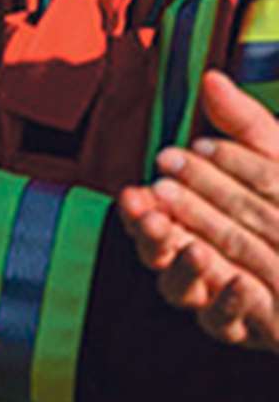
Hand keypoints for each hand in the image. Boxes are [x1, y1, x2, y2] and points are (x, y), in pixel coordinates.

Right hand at [121, 72, 278, 351]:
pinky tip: (237, 282)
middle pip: (157, 252)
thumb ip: (240, 123)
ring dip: (182, 269)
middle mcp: (191, 259)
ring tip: (195, 247)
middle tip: (151, 213)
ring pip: (181, 289)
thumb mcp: (272, 157)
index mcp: (185, 220)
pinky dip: (227, 304)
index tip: (136, 192)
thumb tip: (212, 77)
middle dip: (152, 232)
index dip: (138, 208)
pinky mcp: (242, 324)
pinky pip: (225, 322)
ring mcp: (213, 295)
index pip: (149, 214)